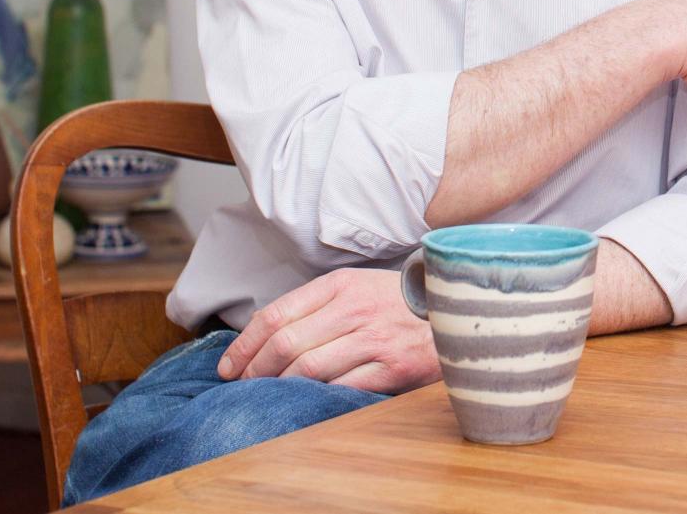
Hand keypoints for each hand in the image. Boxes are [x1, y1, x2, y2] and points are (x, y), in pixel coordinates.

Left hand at [217, 268, 439, 394]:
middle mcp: (355, 309)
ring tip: (269, 395)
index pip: (277, 314)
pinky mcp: (391, 367)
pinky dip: (317, 397)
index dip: (245, 344)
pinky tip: (307, 400)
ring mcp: (374, 339)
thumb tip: (263, 326)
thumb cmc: (398, 303)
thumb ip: (314, 304)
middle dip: (255, 370)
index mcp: (341, 285)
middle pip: (286, 343)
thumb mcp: (357, 287)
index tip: (229, 366)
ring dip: (281, 387)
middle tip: (242, 385)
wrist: (457, 311)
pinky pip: (341, 387)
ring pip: (308, 368)